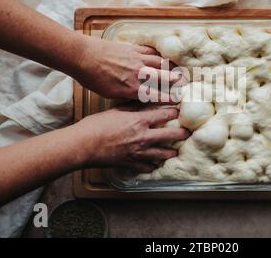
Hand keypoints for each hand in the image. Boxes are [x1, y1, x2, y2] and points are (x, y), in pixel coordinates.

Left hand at [75, 35, 180, 99]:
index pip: (156, 94)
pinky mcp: (133, 48)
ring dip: (170, 66)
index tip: (177, 100)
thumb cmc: (92, 78)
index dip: (168, 98)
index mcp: (132, 88)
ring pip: (160, 62)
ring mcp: (137, 59)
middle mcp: (139, 73)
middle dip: (176, 81)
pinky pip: (150, 51)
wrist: (83, 56)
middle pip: (163, 77)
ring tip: (178, 69)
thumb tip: (135, 95)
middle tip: (185, 83)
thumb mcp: (109, 93)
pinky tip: (161, 55)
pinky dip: (158, 54)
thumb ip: (125, 94)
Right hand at [75, 108, 189, 172]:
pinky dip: (152, 166)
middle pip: (169, 135)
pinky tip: (155, 166)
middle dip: (181, 134)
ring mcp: (138, 152)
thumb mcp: (116, 110)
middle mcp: (143, 136)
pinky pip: (146, 167)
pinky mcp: (131, 163)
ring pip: (161, 154)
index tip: (179, 111)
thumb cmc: (96, 125)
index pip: (163, 115)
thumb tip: (142, 103)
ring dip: (170, 153)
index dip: (174, 112)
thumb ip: (132, 108)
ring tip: (175, 152)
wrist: (84, 145)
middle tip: (187, 133)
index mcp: (139, 120)